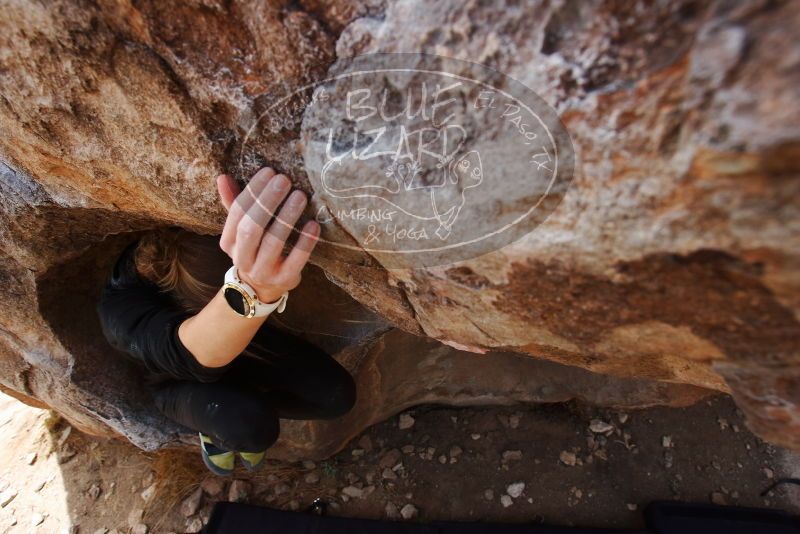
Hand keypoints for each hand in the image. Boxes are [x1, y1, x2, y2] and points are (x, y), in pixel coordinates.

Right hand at [217, 168, 319, 302]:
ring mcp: (263, 271)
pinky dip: (305, 242)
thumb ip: (233, 204)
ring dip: (287, 217)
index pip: (237, 212)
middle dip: (268, 201)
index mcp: (228, 242)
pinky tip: (313, 224)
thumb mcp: (240, 230)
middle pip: (252, 227)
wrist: (261, 289)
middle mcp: (242, 258)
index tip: (269, 171)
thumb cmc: (254, 249)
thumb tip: (223, 177)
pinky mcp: (284, 279)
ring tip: (300, 196)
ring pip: (273, 242)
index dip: (253, 190)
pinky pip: (296, 260)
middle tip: (284, 180)